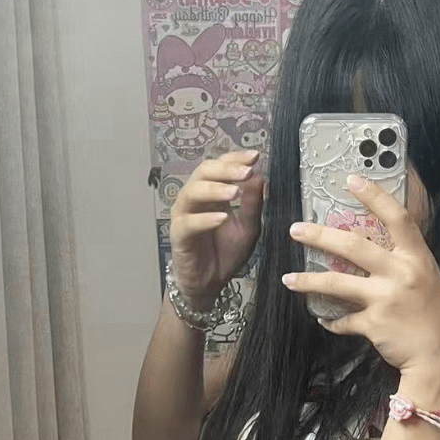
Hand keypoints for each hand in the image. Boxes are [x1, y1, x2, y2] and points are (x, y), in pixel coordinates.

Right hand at [168, 149, 263, 309]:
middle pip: (204, 171)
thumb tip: (260, 177)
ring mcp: (184, 214)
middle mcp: (196, 198)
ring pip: (192, 192)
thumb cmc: (226, 252)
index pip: (220, 165)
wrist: (211, 282)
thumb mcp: (248, 228)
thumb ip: (253, 205)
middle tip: (247, 172)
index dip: (235, 158)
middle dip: (226, 169)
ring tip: (235, 193)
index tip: (255, 156)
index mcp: (213, 192)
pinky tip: (221, 218)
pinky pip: (189, 223)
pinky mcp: (179, 235)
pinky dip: (205, 219)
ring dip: (215, 190)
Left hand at [282, 173, 439, 375]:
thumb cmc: (433, 316)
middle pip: (353, 246)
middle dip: (319, 236)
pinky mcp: (373, 324)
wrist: (439, 356)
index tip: (351, 180)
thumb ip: (402, 262)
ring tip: (288, 279)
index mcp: (417, 258)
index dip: (374, 196)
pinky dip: (332, 320)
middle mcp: (401, 274)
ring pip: (337, 284)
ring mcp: (386, 299)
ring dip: (308, 280)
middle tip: (295, 229)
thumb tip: (370, 247)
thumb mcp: (426, 279)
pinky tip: (323, 319)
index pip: (396, 217)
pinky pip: (343, 320)